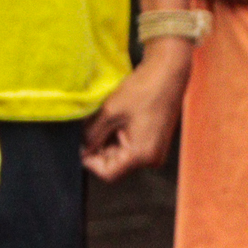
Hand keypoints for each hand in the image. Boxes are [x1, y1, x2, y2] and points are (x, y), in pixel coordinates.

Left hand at [82, 46, 187, 182]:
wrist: (168, 74)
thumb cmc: (143, 90)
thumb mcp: (110, 112)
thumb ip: (92, 134)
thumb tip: (82, 147)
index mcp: (142, 155)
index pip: (108, 173)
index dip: (90, 161)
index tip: (80, 144)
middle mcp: (151, 159)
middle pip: (116, 165)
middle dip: (100, 149)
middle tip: (90, 127)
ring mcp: (155, 152)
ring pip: (122, 156)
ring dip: (109, 141)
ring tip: (106, 119)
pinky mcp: (155, 143)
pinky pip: (132, 147)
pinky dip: (120, 136)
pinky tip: (117, 119)